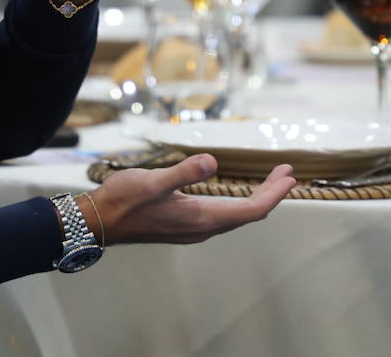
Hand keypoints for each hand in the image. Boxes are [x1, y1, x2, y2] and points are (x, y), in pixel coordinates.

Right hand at [81, 155, 294, 245]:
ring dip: (256, 198)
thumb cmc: (124, 200)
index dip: (273, 194)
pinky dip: (238, 202)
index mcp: (201, 219)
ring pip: (235, 215)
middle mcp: (202, 228)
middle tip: (287, 174)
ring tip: (271, 182)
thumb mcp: (153, 181)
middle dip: (270, 193)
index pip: (251, 210)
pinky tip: (235, 194)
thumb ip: (184, 172)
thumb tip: (212, 161)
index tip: (290, 177)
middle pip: (248, 213)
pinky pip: (222, 215)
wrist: (100, 221)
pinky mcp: (184, 225)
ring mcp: (193, 229)